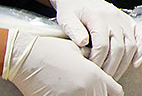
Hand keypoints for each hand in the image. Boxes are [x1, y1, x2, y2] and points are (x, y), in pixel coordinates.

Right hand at [2, 29, 122, 95]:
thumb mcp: (79, 51)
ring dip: (87, 95)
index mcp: (94, 76)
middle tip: (90, 88)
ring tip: (78, 88)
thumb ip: (94, 63)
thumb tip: (102, 71)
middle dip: (101, 93)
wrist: (26, 58)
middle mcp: (86, 90)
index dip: (112, 89)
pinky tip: (67, 91)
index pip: (116, 91)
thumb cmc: (50, 50)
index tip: (108, 87)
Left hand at [47, 0, 141, 79]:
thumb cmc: (72, 9)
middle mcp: (114, 17)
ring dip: (124, 64)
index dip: (97, 60)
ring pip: (131, 46)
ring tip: (114, 75)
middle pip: (119, 48)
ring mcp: (124, 19)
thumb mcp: (66, 17)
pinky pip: (141, 37)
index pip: (102, 44)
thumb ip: (73, 29)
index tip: (91, 70)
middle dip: (111, 67)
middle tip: (103, 78)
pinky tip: (135, 64)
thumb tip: (82, 42)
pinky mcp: (130, 22)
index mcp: (98, 16)